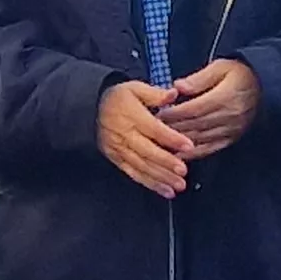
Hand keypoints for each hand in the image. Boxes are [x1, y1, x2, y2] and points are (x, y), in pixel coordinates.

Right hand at [97, 81, 192, 196]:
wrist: (92, 108)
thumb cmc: (118, 98)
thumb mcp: (135, 88)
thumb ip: (155, 94)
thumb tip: (173, 94)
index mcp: (132, 116)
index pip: (154, 129)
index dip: (172, 139)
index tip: (189, 146)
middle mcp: (125, 135)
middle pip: (147, 151)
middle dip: (166, 163)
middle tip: (183, 171)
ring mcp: (119, 150)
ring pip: (142, 166)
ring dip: (161, 178)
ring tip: (178, 185)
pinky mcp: (117, 160)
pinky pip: (134, 174)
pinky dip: (150, 184)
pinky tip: (165, 191)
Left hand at [153, 58, 263, 158]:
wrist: (266, 86)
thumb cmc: (241, 73)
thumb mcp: (221, 67)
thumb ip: (198, 79)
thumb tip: (177, 87)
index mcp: (224, 97)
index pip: (193, 109)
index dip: (174, 113)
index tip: (157, 113)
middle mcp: (228, 116)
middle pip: (194, 125)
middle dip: (172, 128)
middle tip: (152, 130)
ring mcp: (231, 129)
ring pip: (200, 139)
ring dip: (180, 142)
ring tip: (161, 143)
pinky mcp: (232, 138)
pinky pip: (210, 148)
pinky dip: (194, 153)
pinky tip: (179, 155)